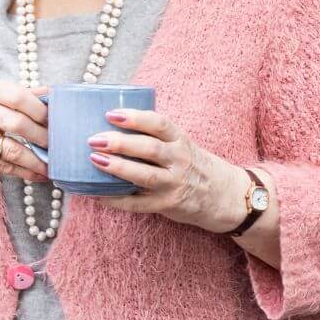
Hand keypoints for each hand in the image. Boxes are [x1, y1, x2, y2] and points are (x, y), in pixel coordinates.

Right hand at [0, 79, 49, 182]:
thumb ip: (25, 93)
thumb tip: (56, 94)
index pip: (19, 97)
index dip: (40, 110)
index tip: (56, 120)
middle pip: (18, 124)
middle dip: (43, 137)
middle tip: (58, 144)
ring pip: (11, 150)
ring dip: (36, 161)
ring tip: (53, 166)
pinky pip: (3, 166)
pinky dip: (24, 172)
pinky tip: (39, 175)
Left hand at [87, 108, 248, 232]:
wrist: (225, 196)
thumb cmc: (193, 165)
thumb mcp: (181, 145)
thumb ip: (156, 138)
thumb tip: (110, 127)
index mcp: (181, 141)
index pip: (159, 124)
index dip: (135, 117)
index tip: (110, 114)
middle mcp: (180, 161)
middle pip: (149, 148)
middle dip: (120, 143)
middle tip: (94, 139)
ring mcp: (174, 184)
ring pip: (144, 175)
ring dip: (118, 168)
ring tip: (94, 160)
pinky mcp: (167, 205)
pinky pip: (138, 203)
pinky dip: (116, 199)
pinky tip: (97, 194)